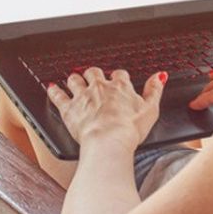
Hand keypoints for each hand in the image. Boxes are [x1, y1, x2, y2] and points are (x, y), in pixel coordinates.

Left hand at [47, 67, 165, 151]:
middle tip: (93, 77)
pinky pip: (58, 95)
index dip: (118, 77)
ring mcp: (82, 96)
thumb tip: (159, 77)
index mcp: (120, 87)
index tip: (118, 81)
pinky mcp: (68, 108)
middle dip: (93, 74)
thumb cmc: (129, 129)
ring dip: (75, 79)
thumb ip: (155, 90)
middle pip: (94, 72)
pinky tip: (52, 87)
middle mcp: (99, 87)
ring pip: (75, 79)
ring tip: (74, 79)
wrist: (108, 141)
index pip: (119, 75)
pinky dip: (54, 90)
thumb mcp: (150, 109)